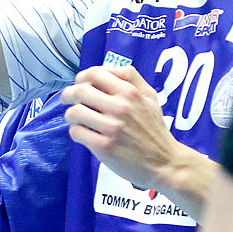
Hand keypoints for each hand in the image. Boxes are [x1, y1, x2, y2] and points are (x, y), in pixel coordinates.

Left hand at [61, 65, 183, 192]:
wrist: (164, 163)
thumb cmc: (154, 129)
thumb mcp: (150, 97)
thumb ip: (131, 78)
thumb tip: (107, 69)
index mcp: (130, 92)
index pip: (95, 73)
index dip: (81, 77)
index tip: (80, 85)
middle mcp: (120, 107)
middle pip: (79, 91)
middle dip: (68, 95)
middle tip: (68, 101)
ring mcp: (112, 128)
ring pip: (74, 112)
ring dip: (70, 115)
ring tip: (76, 120)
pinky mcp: (104, 147)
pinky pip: (77, 132)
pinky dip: (76, 132)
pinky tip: (84, 134)